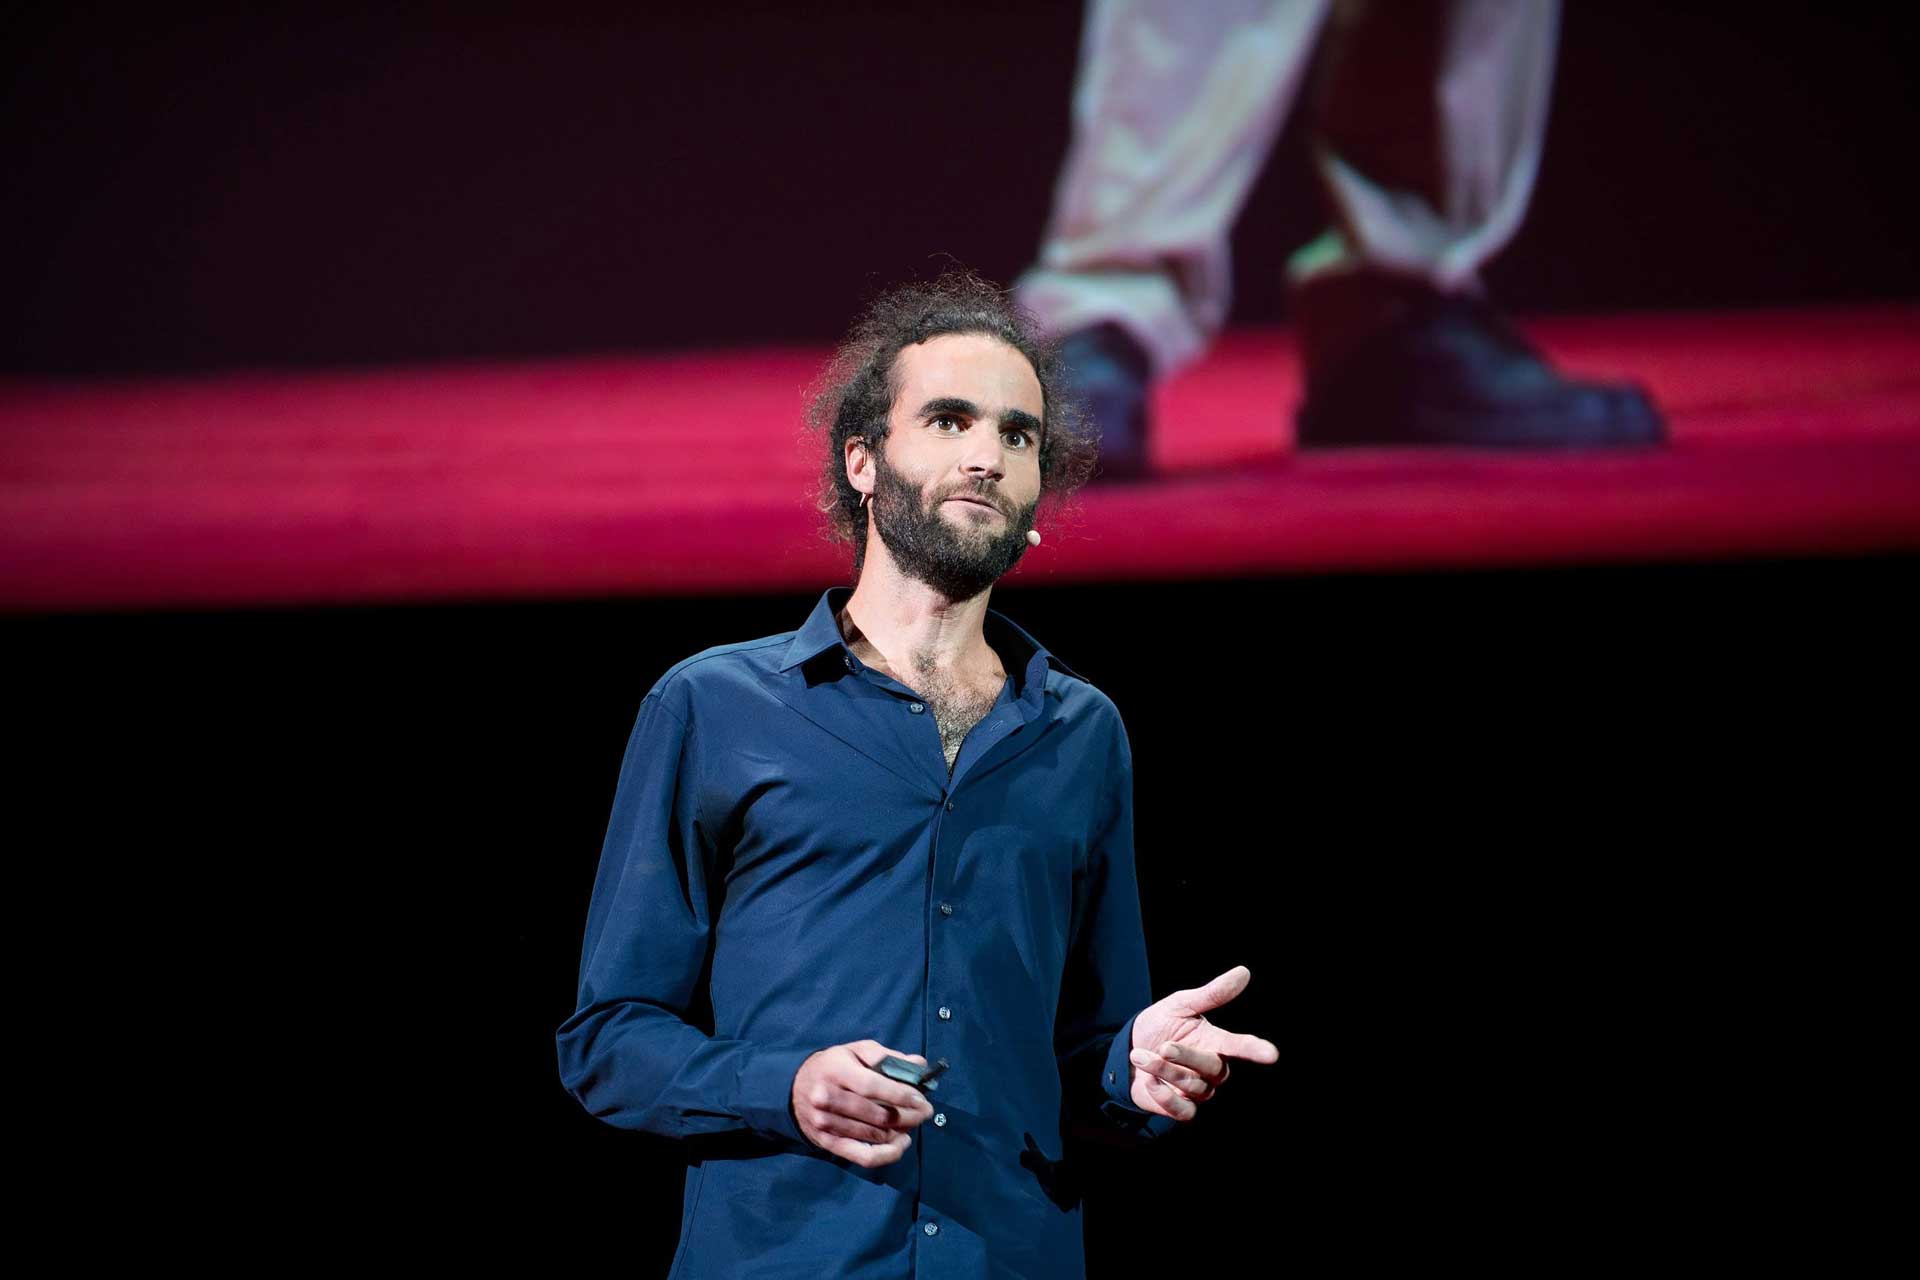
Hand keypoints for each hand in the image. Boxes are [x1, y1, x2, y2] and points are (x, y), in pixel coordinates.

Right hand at [792, 1040, 936, 1167]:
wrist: (793, 1088)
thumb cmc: (832, 1066)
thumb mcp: (855, 1051)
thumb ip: (886, 1057)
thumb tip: (919, 1065)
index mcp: (836, 1072)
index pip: (874, 1087)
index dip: (902, 1095)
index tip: (922, 1100)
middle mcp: (827, 1099)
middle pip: (877, 1115)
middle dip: (908, 1116)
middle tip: (925, 1112)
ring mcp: (826, 1124)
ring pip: (874, 1136)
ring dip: (900, 1132)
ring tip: (913, 1123)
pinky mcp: (828, 1143)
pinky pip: (863, 1156)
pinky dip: (887, 1154)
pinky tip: (901, 1144)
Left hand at [1128, 965, 1277, 1120]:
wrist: (1127, 1051)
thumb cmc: (1160, 1026)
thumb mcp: (1180, 1004)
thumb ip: (1212, 993)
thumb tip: (1244, 971)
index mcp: (1216, 1042)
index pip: (1240, 1046)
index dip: (1254, 1049)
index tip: (1271, 1054)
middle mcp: (1212, 1069)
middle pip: (1213, 1067)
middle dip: (1185, 1056)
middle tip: (1163, 1046)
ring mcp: (1199, 1090)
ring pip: (1194, 1086)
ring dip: (1163, 1070)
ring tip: (1140, 1055)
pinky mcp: (1183, 1108)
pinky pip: (1184, 1111)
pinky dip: (1164, 1096)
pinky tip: (1148, 1081)